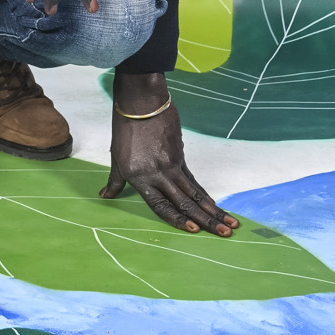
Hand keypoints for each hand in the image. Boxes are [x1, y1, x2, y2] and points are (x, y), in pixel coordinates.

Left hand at [102, 73, 238, 235]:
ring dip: (214, 210)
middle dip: (207, 221)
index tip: (195, 231)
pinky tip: (214, 204)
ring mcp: (171, 165)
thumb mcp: (116, 157)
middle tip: (226, 234)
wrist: (141, 101)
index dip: (178, 220)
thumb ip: (115, 181)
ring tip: (230, 224)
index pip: (160, 206)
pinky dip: (204, 194)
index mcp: (139, 177)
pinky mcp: (180, 155)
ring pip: (195, 193)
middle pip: (185, 203)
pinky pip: (194, 180)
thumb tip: (104, 195)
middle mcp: (157, 174)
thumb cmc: (125, 128)